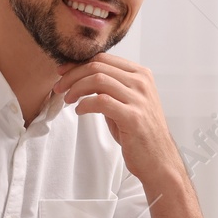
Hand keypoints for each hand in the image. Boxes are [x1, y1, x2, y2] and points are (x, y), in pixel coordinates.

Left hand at [52, 53, 179, 182]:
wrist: (158, 159)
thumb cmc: (139, 131)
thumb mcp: (128, 101)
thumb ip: (111, 87)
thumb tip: (81, 76)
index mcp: (141, 74)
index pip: (104, 58)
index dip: (78, 64)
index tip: (63, 72)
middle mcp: (142, 82)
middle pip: (98, 66)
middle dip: (72, 75)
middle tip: (59, 87)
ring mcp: (139, 99)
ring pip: (98, 79)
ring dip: (76, 88)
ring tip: (68, 99)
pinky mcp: (133, 116)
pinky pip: (101, 101)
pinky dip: (85, 104)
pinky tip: (79, 111)